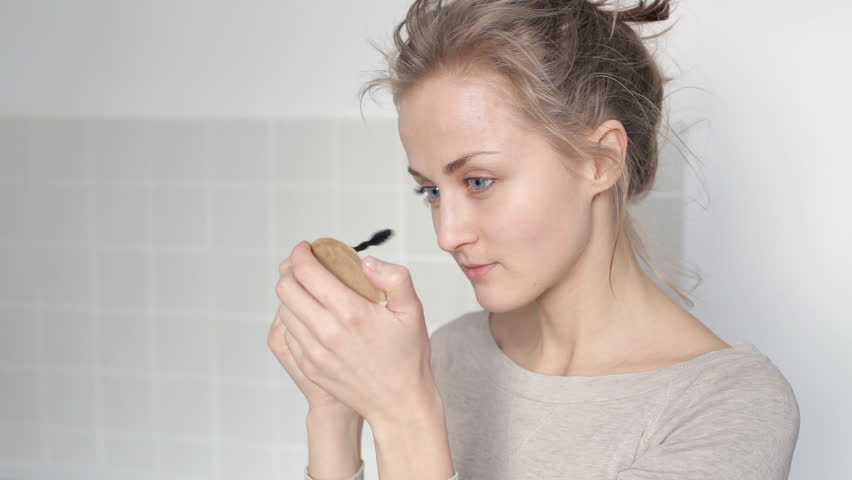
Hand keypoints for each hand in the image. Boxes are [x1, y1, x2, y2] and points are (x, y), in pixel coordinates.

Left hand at [272, 240, 438, 426]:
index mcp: (351, 313)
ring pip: (284, 310)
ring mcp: (314, 352)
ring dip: (290, 293)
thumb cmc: (408, 356)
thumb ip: (394, 277)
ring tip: (305, 287)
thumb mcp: (412, 310)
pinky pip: (288, 333)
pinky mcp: (309, 366)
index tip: (306, 248)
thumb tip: (366, 261)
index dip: (301, 253)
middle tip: (302, 264)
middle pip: (286, 288)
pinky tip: (310, 314)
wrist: (398, 402)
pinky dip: (294, 317)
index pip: (307, 272)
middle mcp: (326, 332)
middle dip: (289, 269)